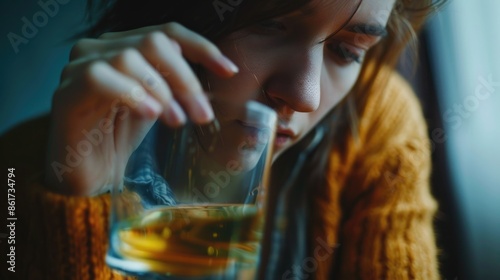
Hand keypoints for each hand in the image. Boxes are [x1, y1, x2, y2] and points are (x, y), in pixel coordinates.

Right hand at [45, 22, 237, 195]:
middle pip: (153, 42)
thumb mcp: (158, 104)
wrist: (88, 175)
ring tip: (175, 121)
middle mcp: (101, 50)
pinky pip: (100, 77)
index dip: (201, 47)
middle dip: (185, 78)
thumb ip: (173, 81)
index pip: (167, 34)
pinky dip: (132, 93)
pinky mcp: (66, 92)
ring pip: (129, 57)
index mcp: (125, 48)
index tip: (229, 71)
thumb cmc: (120, 137)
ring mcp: (79, 67)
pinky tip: (150, 114)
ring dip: (162, 91)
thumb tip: (206, 65)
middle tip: (202, 114)